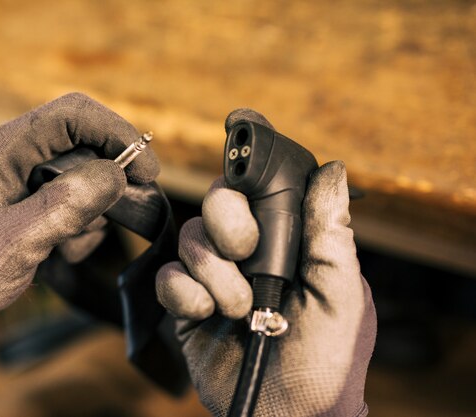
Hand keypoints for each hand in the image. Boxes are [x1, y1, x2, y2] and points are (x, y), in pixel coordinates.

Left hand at [0, 93, 158, 350]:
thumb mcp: (13, 241)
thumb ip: (64, 205)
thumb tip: (115, 175)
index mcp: (4, 149)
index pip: (72, 115)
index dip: (116, 133)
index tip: (146, 170)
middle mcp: (17, 156)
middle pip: (85, 144)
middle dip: (110, 179)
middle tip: (128, 209)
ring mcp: (25, 180)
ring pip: (85, 177)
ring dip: (93, 212)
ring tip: (68, 246)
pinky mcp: (32, 202)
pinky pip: (75, 201)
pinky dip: (81, 227)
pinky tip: (60, 252)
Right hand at [156, 110, 375, 416]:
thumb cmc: (326, 360)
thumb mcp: (341, 294)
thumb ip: (330, 233)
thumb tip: (333, 170)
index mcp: (287, 242)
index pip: (262, 188)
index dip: (247, 163)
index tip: (238, 128)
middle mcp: (248, 252)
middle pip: (218, 201)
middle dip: (227, 222)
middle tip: (245, 252)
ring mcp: (215, 276)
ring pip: (191, 239)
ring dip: (214, 274)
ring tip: (239, 309)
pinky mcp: (186, 303)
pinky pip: (169, 277)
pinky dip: (186, 295)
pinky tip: (207, 316)